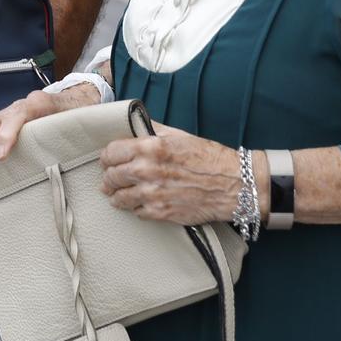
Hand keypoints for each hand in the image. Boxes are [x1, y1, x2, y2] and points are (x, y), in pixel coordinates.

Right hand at [0, 82, 99, 171]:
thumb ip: (72, 132)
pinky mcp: (0, 121)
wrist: (73, 98)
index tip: (1, 156)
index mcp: (36, 104)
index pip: (17, 116)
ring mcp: (5, 113)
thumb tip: (74, 154)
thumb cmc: (74, 112)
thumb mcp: (77, 120)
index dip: (7, 135)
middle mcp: (16, 107)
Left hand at [99, 122, 241, 224]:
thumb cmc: (210, 158)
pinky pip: (136, 213)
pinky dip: (136, 208)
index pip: (111, 153)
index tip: (107, 160)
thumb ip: (153, 131)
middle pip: (111, 176)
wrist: (233, 185)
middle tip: (109, 179)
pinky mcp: (161, 213)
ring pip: (119, 198)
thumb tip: (136, 127)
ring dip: (117, 196)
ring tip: (117, 195)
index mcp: (149, 148)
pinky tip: (141, 204)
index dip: (106, 157)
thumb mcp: (179, 136)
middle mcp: (147, 171)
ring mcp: (152, 194)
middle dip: (109, 177)